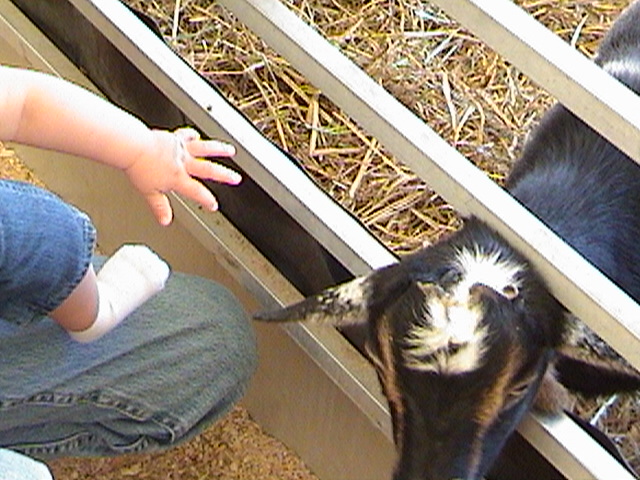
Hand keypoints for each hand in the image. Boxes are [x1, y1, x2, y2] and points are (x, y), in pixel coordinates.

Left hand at [125, 127, 240, 225]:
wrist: (132, 146)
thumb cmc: (138, 166)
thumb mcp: (148, 192)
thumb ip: (159, 207)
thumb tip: (165, 220)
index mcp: (178, 178)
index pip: (196, 192)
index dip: (206, 200)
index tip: (213, 205)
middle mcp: (183, 163)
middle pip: (208, 170)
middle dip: (224, 175)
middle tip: (236, 178)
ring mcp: (180, 149)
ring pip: (204, 149)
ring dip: (219, 149)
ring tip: (231, 150)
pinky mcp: (173, 137)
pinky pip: (185, 135)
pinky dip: (192, 135)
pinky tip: (196, 135)